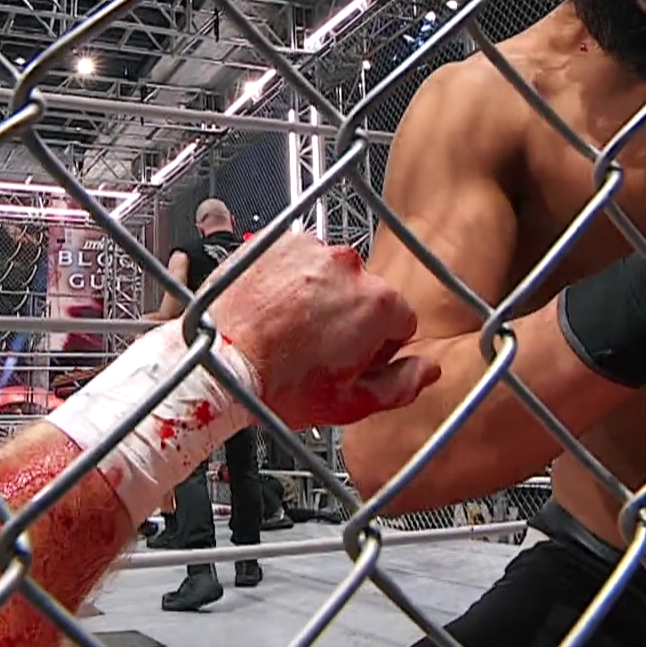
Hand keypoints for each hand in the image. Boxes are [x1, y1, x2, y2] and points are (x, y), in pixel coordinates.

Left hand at [207, 232, 438, 428]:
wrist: (217, 362)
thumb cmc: (277, 385)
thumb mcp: (349, 403)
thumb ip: (400, 385)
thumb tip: (428, 369)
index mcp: (377, 303)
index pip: (401, 320)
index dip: (379, 346)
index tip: (353, 358)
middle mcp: (348, 266)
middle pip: (366, 293)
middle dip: (349, 317)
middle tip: (316, 348)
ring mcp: (310, 250)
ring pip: (332, 275)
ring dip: (320, 296)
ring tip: (290, 328)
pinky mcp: (278, 243)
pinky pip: (298, 260)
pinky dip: (291, 279)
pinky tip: (274, 308)